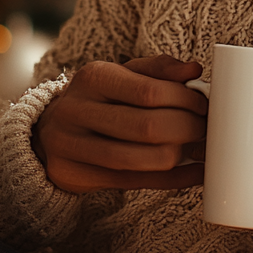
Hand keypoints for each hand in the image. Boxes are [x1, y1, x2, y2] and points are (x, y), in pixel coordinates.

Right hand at [32, 55, 208, 193]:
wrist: (49, 131)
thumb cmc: (100, 98)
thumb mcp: (123, 74)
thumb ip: (159, 69)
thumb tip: (193, 69)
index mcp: (94, 77)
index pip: (150, 91)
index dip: (185, 101)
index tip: (203, 106)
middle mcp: (77, 110)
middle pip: (147, 127)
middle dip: (187, 129)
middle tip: (203, 128)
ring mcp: (72, 146)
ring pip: (140, 159)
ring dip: (179, 155)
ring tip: (195, 147)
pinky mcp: (76, 176)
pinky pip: (136, 182)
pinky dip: (173, 180)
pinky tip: (194, 172)